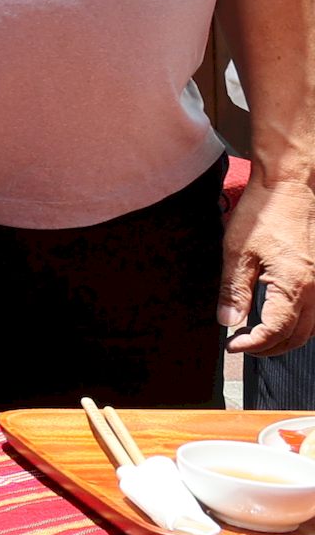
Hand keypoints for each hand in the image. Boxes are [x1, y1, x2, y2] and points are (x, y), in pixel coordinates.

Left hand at [224, 171, 314, 354]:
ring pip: (310, 328)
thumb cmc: (263, 214)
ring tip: (256, 336)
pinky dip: (298, 324)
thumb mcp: (238, 251)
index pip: (277, 331)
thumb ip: (234, 290)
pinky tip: (277, 318)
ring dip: (285, 338)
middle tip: (242, 344)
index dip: (254, 345)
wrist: (291, 187)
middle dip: (269, 348)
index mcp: (294, 286)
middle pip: (298, 337)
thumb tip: (228, 322)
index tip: (232, 345)